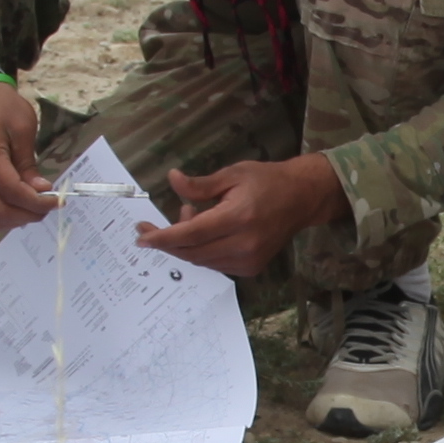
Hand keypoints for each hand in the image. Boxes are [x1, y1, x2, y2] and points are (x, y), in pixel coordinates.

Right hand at [0, 76, 55, 231]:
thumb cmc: (1, 107)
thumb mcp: (23, 128)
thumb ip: (29, 164)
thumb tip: (41, 191)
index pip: (12, 192)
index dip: (37, 203)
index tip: (57, 200)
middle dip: (29, 214)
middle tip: (48, 206)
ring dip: (15, 220)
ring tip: (34, 207)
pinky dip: (1, 218)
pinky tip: (17, 207)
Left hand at [140, 153, 348, 281]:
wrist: (302, 199)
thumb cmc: (266, 181)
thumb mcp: (232, 174)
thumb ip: (200, 185)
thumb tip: (172, 180)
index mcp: (238, 217)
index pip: (191, 234)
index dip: (163, 237)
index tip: (141, 236)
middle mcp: (244, 244)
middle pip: (192, 252)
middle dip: (168, 242)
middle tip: (153, 227)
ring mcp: (249, 260)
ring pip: (201, 261)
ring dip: (186, 245)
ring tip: (191, 216)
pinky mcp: (251, 268)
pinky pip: (214, 264)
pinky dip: (201, 251)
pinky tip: (205, 231)